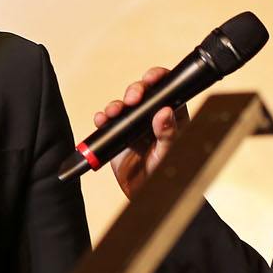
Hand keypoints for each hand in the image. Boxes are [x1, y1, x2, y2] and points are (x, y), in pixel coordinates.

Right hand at [92, 65, 187, 199]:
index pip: (165, 90)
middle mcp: (151, 117)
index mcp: (171, 116)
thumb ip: (168, 134)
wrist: (145, 195)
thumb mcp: (170, 154)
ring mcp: (133, 126)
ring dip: (116, 104)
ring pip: (122, 105)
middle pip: (142, 93)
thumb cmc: (165, 175)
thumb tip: (164, 112)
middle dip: (135, 90)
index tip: (152, 78)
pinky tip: (102, 120)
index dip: (158, 78)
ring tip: (114, 112)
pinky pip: (107, 122)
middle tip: (132, 98)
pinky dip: (102, 118)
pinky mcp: (116, 135)